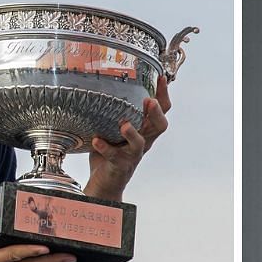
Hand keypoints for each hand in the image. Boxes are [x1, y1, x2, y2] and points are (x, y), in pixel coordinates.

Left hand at [85, 75, 170, 200]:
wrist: (104, 183)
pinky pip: (114, 156)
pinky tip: (97, 140)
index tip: (161, 77)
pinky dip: (105, 148)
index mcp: (144, 130)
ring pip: (140, 144)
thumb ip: (114, 112)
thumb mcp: (114, 128)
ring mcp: (132, 155)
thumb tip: (102, 83)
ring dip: (133, 133)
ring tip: (124, 124)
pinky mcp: (120, 166)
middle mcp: (143, 141)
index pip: (161, 110)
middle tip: (149, 101)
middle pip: (159, 126)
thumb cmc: (109, 152)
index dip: (164, 95)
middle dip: (156, 113)